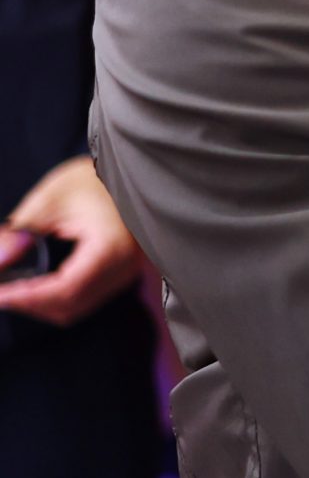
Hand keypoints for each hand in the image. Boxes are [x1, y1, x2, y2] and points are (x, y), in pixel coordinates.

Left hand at [0, 156, 145, 325]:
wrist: (127, 170)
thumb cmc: (90, 179)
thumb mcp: (47, 200)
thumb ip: (17, 234)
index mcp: (109, 247)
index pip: (64, 289)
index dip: (26, 297)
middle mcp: (124, 266)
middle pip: (69, 305)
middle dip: (29, 303)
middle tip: (0, 291)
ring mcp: (126, 272)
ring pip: (76, 307)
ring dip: (42, 305)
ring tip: (13, 290)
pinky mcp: (121, 273)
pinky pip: (85, 299)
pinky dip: (57, 299)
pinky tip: (36, 287)